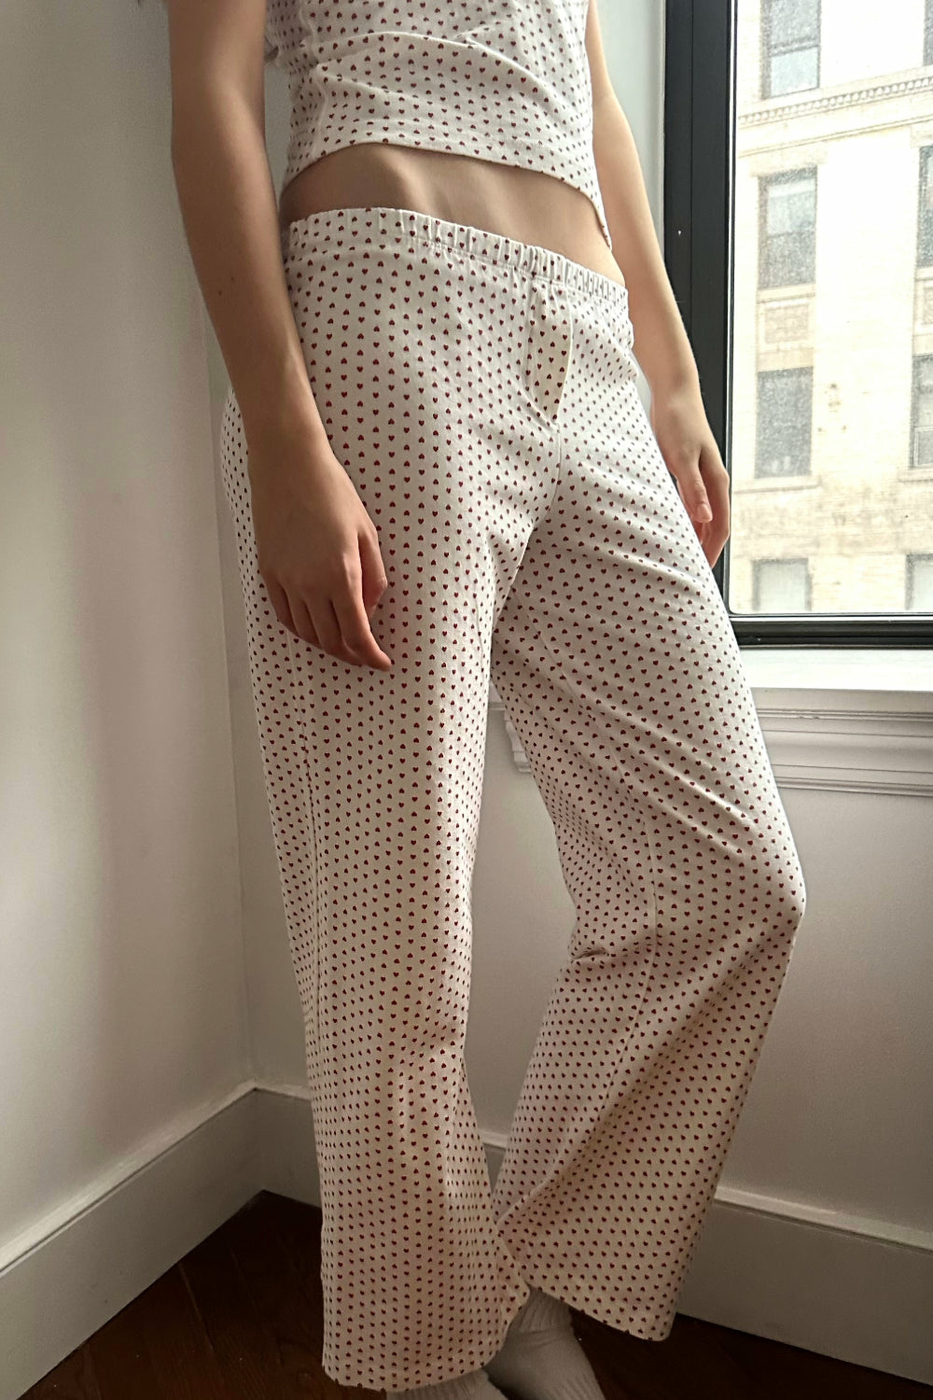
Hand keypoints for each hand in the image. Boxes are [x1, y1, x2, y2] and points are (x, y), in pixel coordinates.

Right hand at [247, 426, 392, 671]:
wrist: (289, 465)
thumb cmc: (333, 492)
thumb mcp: (367, 534)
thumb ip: (373, 577)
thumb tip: (370, 610)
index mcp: (341, 575)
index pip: (357, 634)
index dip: (371, 656)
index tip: (382, 663)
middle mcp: (310, 584)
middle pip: (331, 640)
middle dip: (351, 654)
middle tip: (365, 655)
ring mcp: (286, 580)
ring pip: (306, 633)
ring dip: (327, 644)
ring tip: (342, 644)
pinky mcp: (269, 572)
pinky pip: (284, 616)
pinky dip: (301, 629)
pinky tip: (313, 628)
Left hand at [649, 382, 730, 567]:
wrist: (674, 392)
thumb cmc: (677, 421)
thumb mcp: (682, 457)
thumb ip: (692, 489)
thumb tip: (705, 519)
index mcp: (716, 482)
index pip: (720, 527)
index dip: (712, 552)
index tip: (701, 575)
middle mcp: (713, 483)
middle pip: (714, 526)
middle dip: (705, 551)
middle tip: (691, 577)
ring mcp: (702, 478)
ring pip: (703, 518)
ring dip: (696, 538)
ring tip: (682, 560)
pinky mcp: (689, 472)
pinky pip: (691, 506)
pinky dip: (685, 521)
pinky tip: (673, 531)